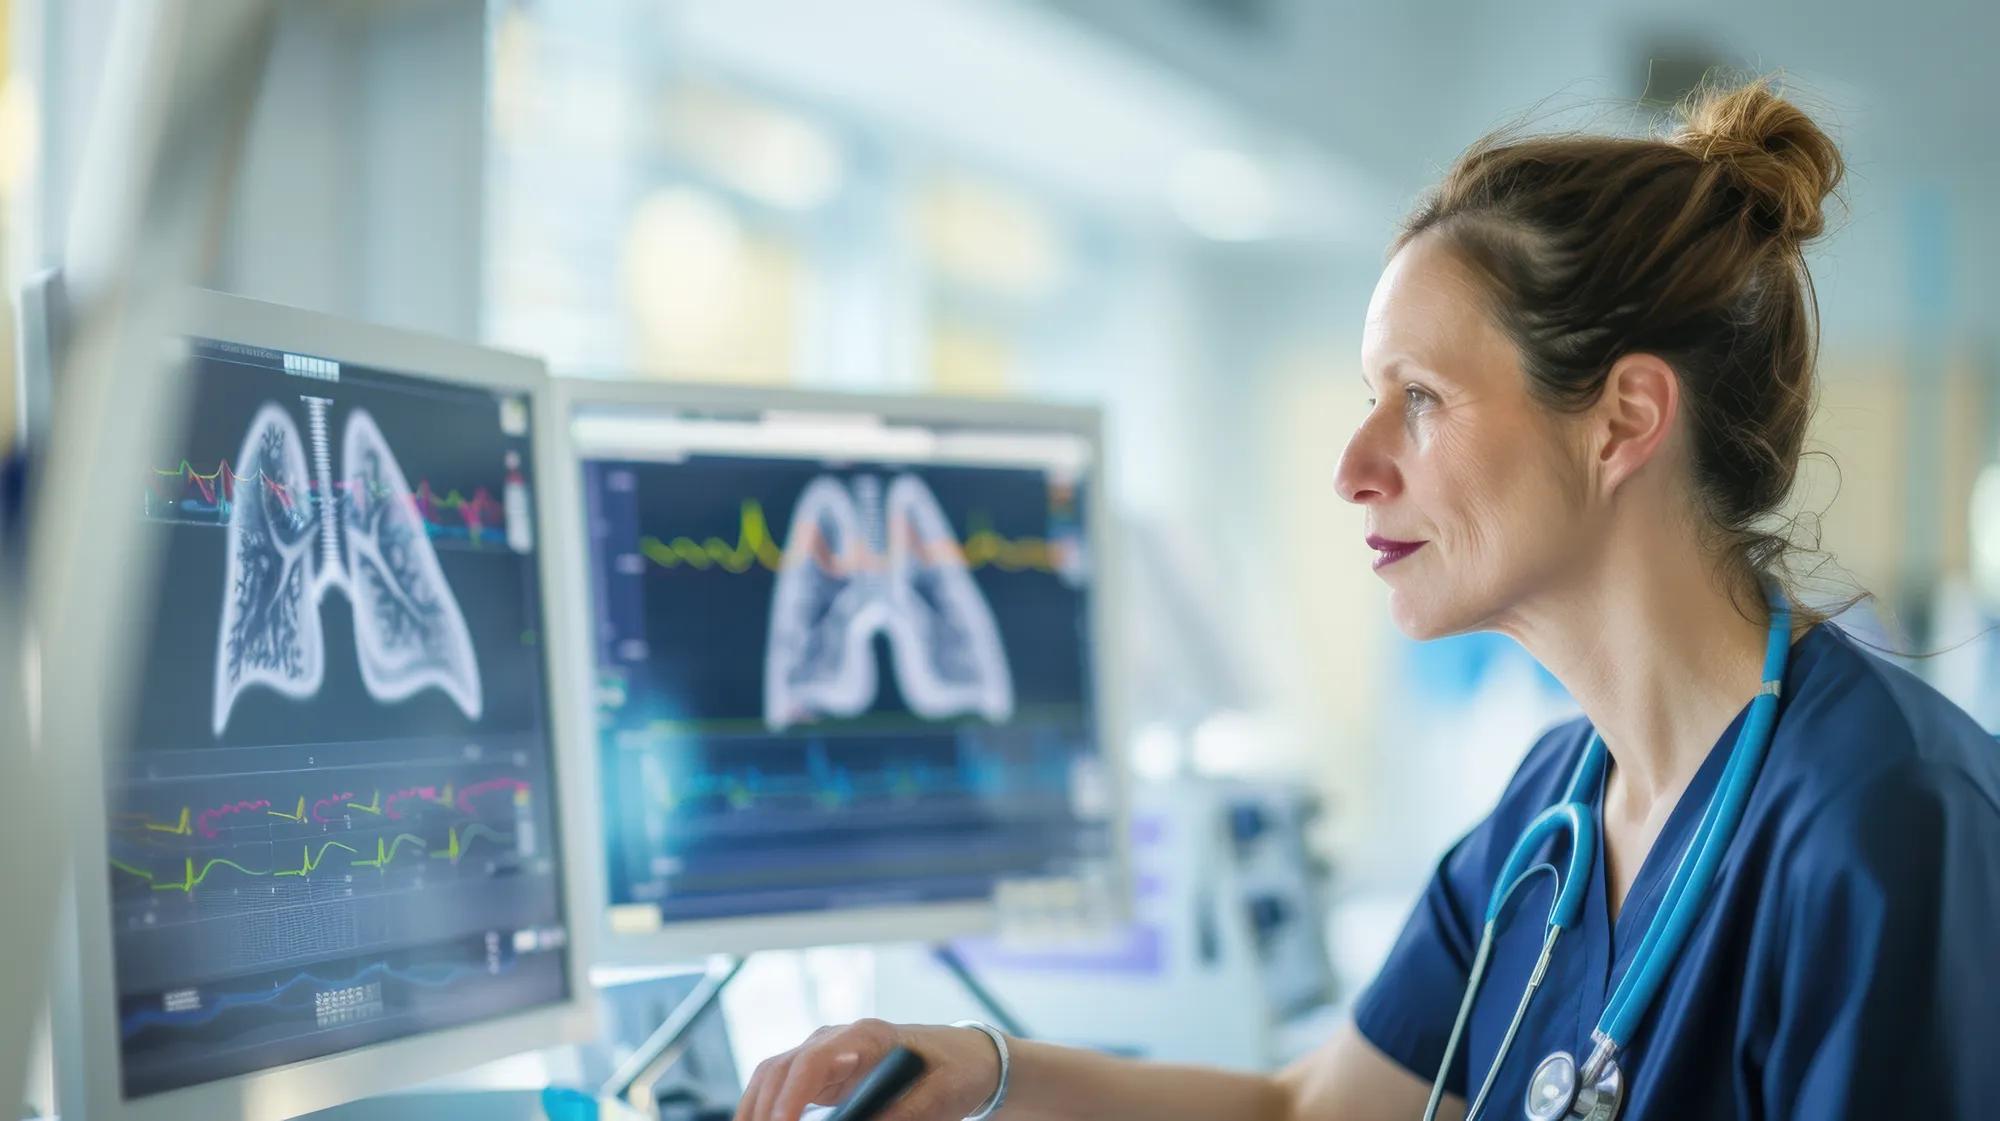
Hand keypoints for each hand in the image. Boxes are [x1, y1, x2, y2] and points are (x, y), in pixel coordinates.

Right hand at [733, 1019, 1001, 1120]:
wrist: (964, 1058)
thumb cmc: (954, 1070)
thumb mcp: (941, 1094)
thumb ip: (907, 1109)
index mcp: (867, 1036)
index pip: (814, 1058)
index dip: (793, 1093)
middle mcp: (838, 1041)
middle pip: (782, 1068)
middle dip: (764, 1107)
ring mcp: (826, 1056)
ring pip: (773, 1076)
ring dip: (757, 1108)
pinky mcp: (824, 1076)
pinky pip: (782, 1088)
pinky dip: (766, 1107)